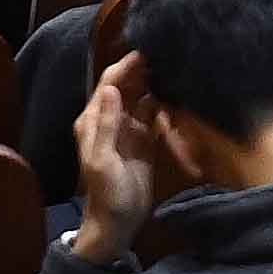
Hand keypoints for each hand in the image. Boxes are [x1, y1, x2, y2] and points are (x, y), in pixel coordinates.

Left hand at [68, 54, 167, 265]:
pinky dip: (164, 104)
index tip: (149, 49)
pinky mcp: (145, 140)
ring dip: (156, 84)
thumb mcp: (102, 160)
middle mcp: (110, 119)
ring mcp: (129, 129)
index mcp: (93, 120)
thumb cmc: (106, 194)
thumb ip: (106, 124)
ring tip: (178, 67)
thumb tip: (111, 87)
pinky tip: (179, 93)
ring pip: (142, 97)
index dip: (127, 65)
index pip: (110, 83)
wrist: (116, 224)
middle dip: (144, 69)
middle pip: (127, 85)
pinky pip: (154, 114)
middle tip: (170, 54)